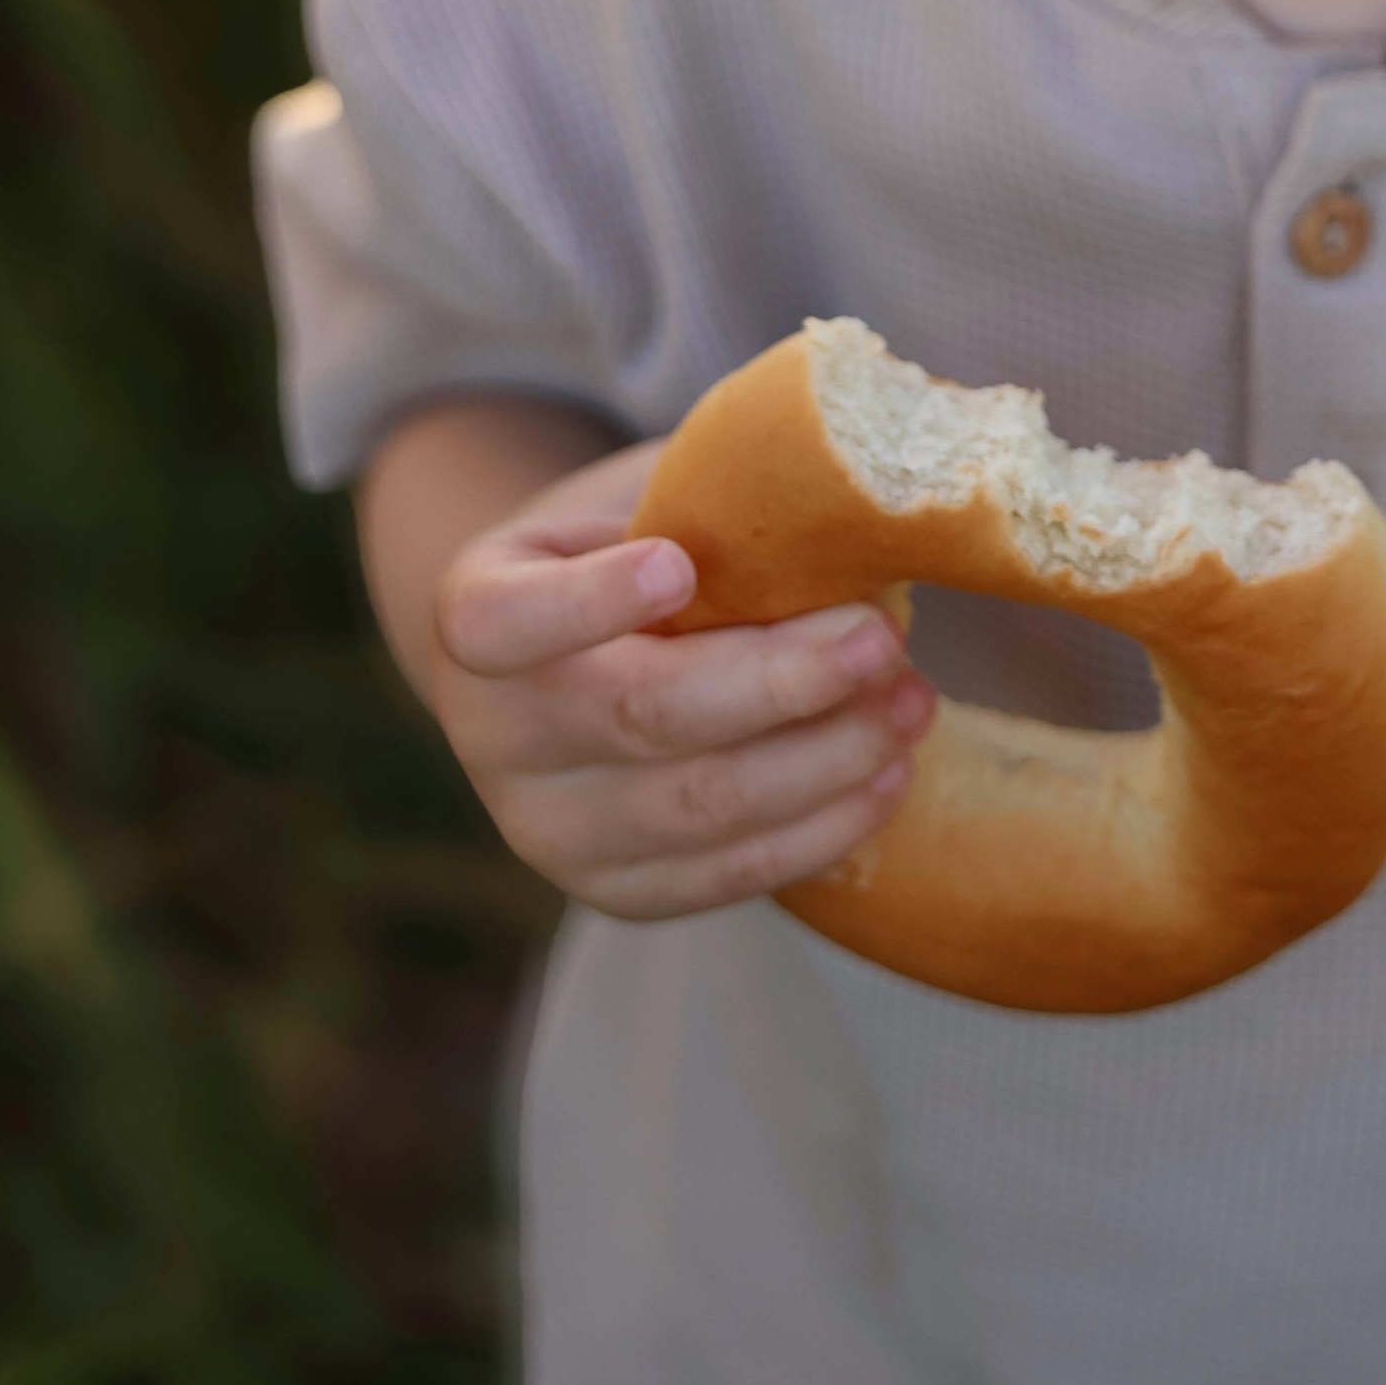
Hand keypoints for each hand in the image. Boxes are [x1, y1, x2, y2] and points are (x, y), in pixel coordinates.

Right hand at [425, 436, 935, 918]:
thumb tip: (851, 493)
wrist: (568, 667)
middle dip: (777, 681)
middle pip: (639, 717)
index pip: (503, 621)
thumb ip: (707, 499)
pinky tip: (888, 775)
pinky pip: (726, 874)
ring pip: (696, 808)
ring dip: (823, 760)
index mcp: (474, 614)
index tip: (678, 564)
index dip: (588, 601)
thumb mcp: (636, 501)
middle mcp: (492, 738)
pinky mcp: (617, 891)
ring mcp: (549, 830)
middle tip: (881, 638)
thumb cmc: (622, 554)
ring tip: (911, 705)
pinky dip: (821, 828)